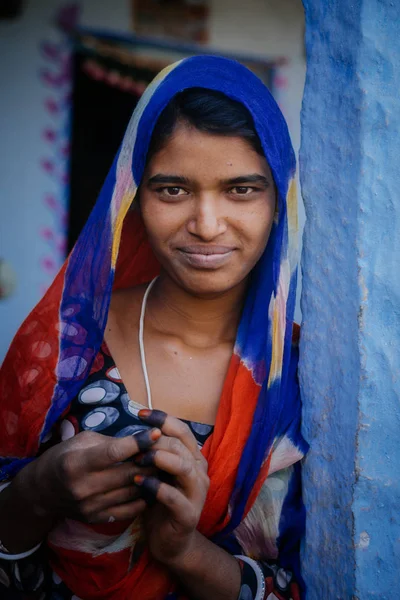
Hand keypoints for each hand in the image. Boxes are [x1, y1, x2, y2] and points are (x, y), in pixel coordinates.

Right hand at [21, 428, 160, 523]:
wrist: (43, 491)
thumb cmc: (65, 456)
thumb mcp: (81, 440)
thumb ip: (110, 440)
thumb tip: (140, 438)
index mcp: (76, 463)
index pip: (114, 452)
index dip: (138, 442)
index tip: (156, 433)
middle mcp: (83, 487)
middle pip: (127, 473)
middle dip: (150, 460)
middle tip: (168, 450)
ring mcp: (90, 506)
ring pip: (131, 491)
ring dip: (152, 478)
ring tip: (165, 466)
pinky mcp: (96, 519)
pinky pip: (128, 509)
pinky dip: (144, 497)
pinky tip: (154, 485)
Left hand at [133, 410, 209, 564]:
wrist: (171, 541)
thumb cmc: (161, 502)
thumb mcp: (158, 472)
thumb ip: (155, 452)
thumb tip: (136, 430)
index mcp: (193, 457)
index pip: (182, 430)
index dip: (162, 419)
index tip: (139, 414)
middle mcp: (199, 471)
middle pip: (180, 445)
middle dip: (155, 440)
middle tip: (133, 443)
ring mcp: (197, 492)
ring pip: (183, 466)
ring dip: (159, 459)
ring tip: (138, 460)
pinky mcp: (189, 514)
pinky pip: (174, 496)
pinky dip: (156, 487)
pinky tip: (139, 483)